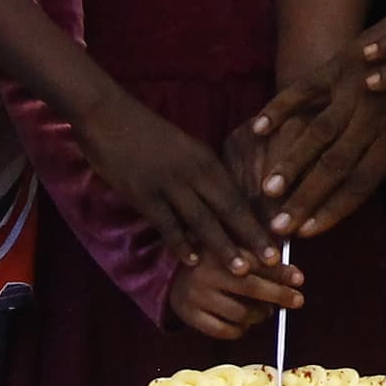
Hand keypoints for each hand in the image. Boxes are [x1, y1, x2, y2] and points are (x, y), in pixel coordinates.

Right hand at [71, 90, 275, 268]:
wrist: (108, 115)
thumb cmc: (146, 132)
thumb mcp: (183, 148)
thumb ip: (202, 173)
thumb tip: (221, 201)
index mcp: (205, 159)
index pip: (238, 195)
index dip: (257, 220)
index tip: (277, 240)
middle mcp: (193, 172)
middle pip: (229, 209)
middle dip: (252, 237)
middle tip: (274, 262)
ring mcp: (168, 183)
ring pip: (202, 220)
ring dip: (223, 246)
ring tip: (241, 270)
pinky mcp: (143, 193)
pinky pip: (166, 224)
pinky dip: (180, 244)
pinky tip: (192, 262)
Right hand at [167, 248, 302, 341]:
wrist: (170, 274)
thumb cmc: (212, 257)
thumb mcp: (231, 241)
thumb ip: (257, 241)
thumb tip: (288, 246)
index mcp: (218, 249)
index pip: (255, 261)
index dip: (280, 271)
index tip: (300, 279)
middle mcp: (205, 273)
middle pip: (251, 288)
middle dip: (279, 295)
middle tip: (298, 300)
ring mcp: (196, 296)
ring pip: (241, 314)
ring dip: (259, 315)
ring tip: (264, 310)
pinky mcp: (189, 316)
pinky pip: (225, 331)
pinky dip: (240, 330)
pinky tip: (243, 322)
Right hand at [243, 50, 385, 237]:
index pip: (360, 183)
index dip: (333, 210)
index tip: (307, 233)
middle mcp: (371, 118)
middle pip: (332, 165)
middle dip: (303, 198)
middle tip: (276, 225)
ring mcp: (353, 89)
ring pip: (315, 132)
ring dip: (290, 162)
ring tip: (266, 188)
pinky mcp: (341, 64)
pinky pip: (305, 88)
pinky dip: (281, 106)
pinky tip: (257, 128)